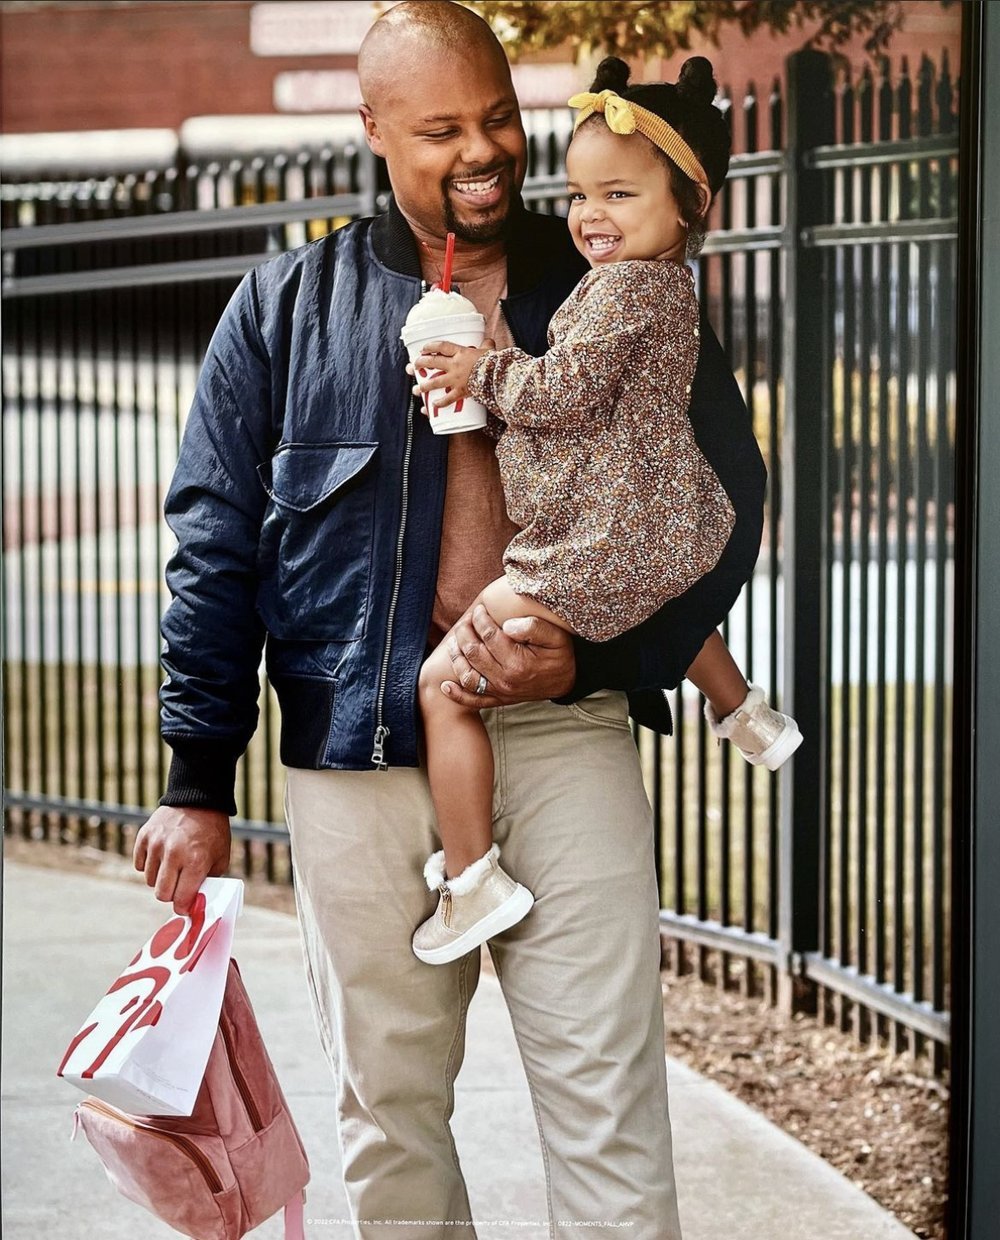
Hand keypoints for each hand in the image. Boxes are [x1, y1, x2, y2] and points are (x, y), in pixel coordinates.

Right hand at [132, 806, 231, 914]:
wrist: (199, 800)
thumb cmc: (212, 832)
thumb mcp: (220, 858)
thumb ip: (208, 882)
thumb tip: (195, 903)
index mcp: (195, 861)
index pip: (180, 900)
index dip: (183, 907)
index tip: (185, 906)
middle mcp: (173, 853)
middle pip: (161, 894)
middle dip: (170, 895)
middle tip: (178, 887)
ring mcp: (156, 844)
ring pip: (149, 880)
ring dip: (160, 878)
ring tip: (173, 866)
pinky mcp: (144, 836)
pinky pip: (140, 864)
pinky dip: (149, 865)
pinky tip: (162, 856)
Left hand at [406, 338, 494, 410]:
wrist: (498, 375)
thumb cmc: (494, 362)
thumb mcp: (489, 350)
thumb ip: (486, 346)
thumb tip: (489, 342)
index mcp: (461, 353)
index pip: (442, 347)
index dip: (431, 347)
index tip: (423, 349)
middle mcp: (455, 365)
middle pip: (433, 362)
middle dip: (421, 363)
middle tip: (414, 366)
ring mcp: (456, 379)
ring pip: (435, 382)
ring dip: (424, 386)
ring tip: (417, 389)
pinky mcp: (460, 392)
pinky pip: (447, 399)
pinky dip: (440, 403)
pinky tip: (433, 405)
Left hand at [440, 603, 575, 707]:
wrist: (566, 682)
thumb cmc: (559, 656)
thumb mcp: (556, 637)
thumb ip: (533, 628)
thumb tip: (507, 625)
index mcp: (518, 662)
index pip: (489, 637)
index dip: (480, 620)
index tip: (479, 610)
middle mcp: (505, 679)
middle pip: (473, 653)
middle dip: (465, 633)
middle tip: (465, 621)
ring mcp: (500, 692)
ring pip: (468, 675)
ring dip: (456, 657)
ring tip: (454, 641)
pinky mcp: (498, 700)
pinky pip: (473, 701)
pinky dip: (457, 695)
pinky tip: (445, 685)